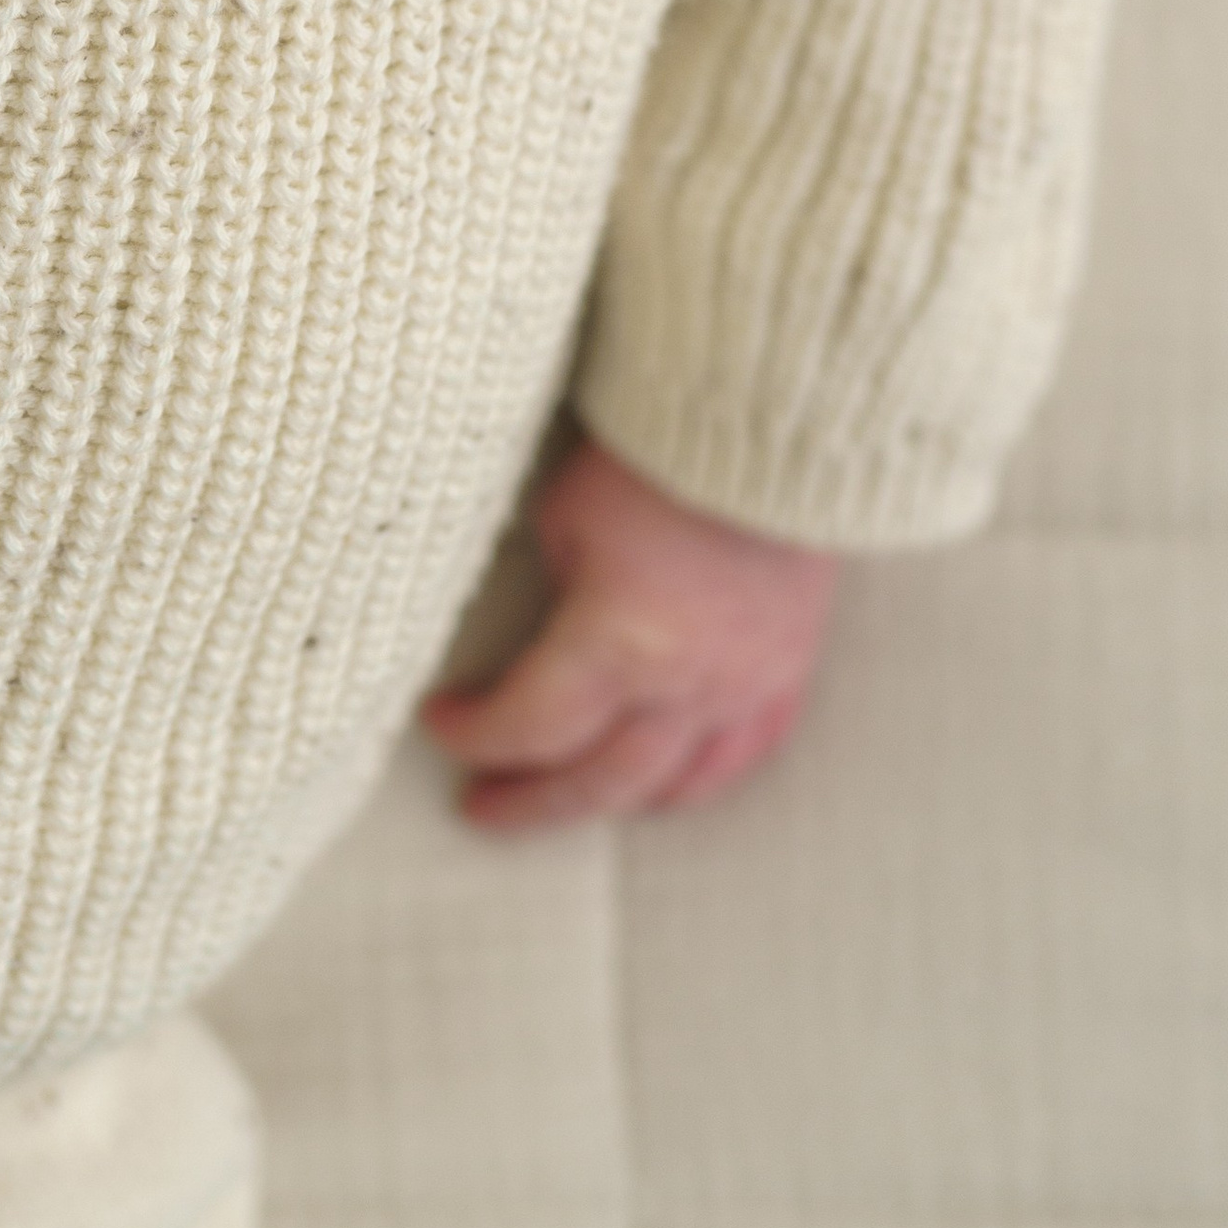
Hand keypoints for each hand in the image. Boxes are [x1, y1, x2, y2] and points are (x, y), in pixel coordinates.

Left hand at [421, 436, 836, 828]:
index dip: (474, 734)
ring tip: (565, 802)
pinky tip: (666, 786)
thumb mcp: (568, 516)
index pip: (530, 725)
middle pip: (596, 780)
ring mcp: (745, 687)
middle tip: (481, 807)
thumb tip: (553, 632)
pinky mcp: (787, 670)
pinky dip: (695, 781)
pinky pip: (742, 755)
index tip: (440, 720)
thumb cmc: (659, 452)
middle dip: (529, 801)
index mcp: (619, 643)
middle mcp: (685, 685)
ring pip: (672, 786)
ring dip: (610, 802)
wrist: (773, 420)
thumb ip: (556, 588)